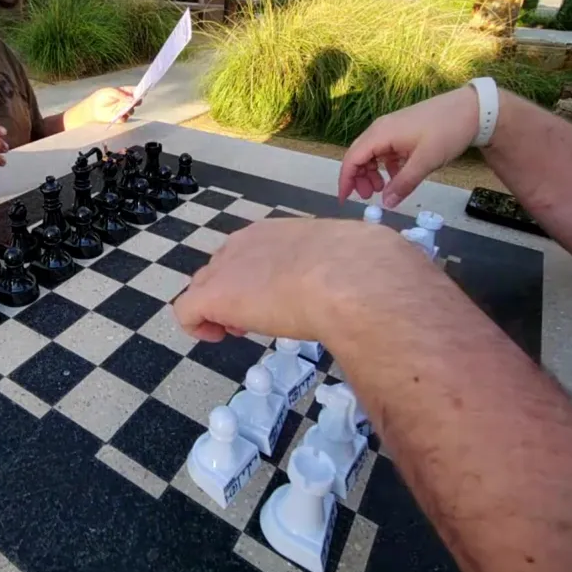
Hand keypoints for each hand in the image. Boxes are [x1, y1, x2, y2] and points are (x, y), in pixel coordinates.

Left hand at [76, 86, 139, 125]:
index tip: (141, 93)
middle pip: (136, 101)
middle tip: (135, 101)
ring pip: (131, 110)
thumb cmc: (100, 97)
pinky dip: (124, 117)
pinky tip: (121, 115)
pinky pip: (125, 119)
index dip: (139, 91)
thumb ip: (120, 94)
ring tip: (126, 108)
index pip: (135, 91)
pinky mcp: (119, 118)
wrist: (91, 108)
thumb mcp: (110, 91)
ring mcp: (123, 110)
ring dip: (130, 109)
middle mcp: (126, 101)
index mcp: (125, 92)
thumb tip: (131, 99)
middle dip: (137, 101)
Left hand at [173, 219, 447, 344]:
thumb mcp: (358, 261)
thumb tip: (384, 284)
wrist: (354, 278)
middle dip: (234, 296)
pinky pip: (186, 312)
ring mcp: (225, 268)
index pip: (250, 254)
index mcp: (276, 233)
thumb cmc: (365, 270)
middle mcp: (244, 243)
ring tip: (241, 331)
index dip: (257, 281)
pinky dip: (198, 328)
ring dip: (219, 311)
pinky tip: (220, 338)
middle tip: (257, 322)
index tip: (276, 302)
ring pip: (203, 289)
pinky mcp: (212, 295)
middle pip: (220, 269)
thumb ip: (352, 271)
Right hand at [338, 86, 479, 207]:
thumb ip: (403, 183)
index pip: (352, 158)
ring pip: (372, 153)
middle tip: (368, 197)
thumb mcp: (425, 161)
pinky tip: (397, 176)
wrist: (472, 109)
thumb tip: (386, 203)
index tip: (345, 199)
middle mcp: (381, 129)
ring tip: (381, 189)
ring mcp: (392, 128)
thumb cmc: (447, 131)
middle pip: (359, 155)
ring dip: (372, 172)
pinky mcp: (403, 130)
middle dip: (358, 178)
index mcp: (381, 133)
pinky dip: (386, 166)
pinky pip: (386, 150)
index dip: (346, 180)